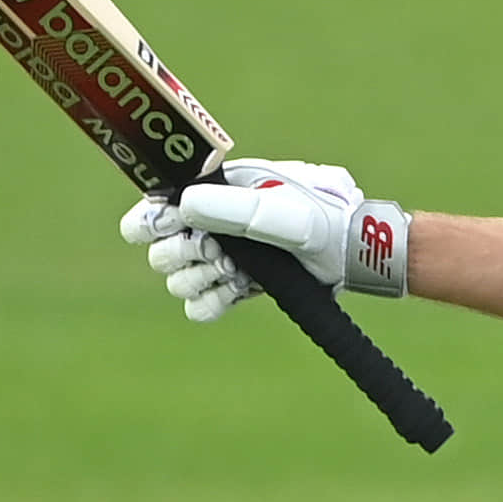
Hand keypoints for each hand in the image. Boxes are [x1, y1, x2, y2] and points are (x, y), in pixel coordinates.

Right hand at [122, 158, 408, 321]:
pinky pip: (199, 308)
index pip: (153, 208)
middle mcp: (209, 226)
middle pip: (159, 252)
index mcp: (211, 193)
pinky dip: (212, 303)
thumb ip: (230, 207)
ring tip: (235, 271)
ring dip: (200, 279)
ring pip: (177, 282)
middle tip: (217, 251)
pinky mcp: (234, 289)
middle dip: (183, 254)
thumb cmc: (318, 217)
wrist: (351, 252)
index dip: (151, 221)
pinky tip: (237, 291)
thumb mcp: (277, 208)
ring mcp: (221, 259)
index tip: (173, 226)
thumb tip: (183, 205)